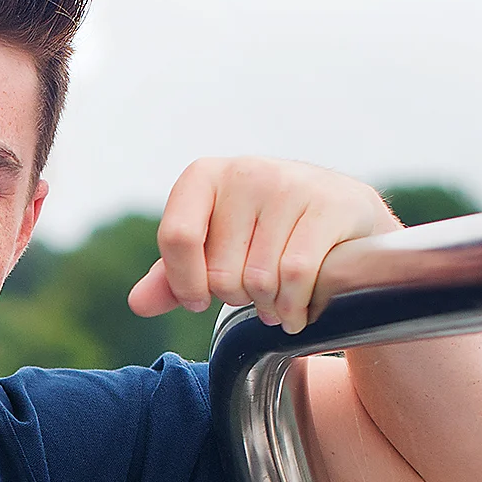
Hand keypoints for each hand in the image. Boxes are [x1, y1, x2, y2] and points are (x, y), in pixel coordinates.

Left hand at [128, 158, 398, 334]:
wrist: (343, 220)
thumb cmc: (264, 237)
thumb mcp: (213, 251)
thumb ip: (171, 277)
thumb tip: (138, 303)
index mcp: (204, 177)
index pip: (177, 237)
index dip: (185, 283)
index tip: (198, 300)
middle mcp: (246, 171)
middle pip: (220, 271)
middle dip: (236, 297)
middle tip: (253, 292)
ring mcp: (290, 184)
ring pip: (260, 279)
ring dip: (269, 306)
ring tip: (277, 301)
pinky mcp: (330, 204)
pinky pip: (296, 276)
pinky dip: (294, 307)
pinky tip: (297, 310)